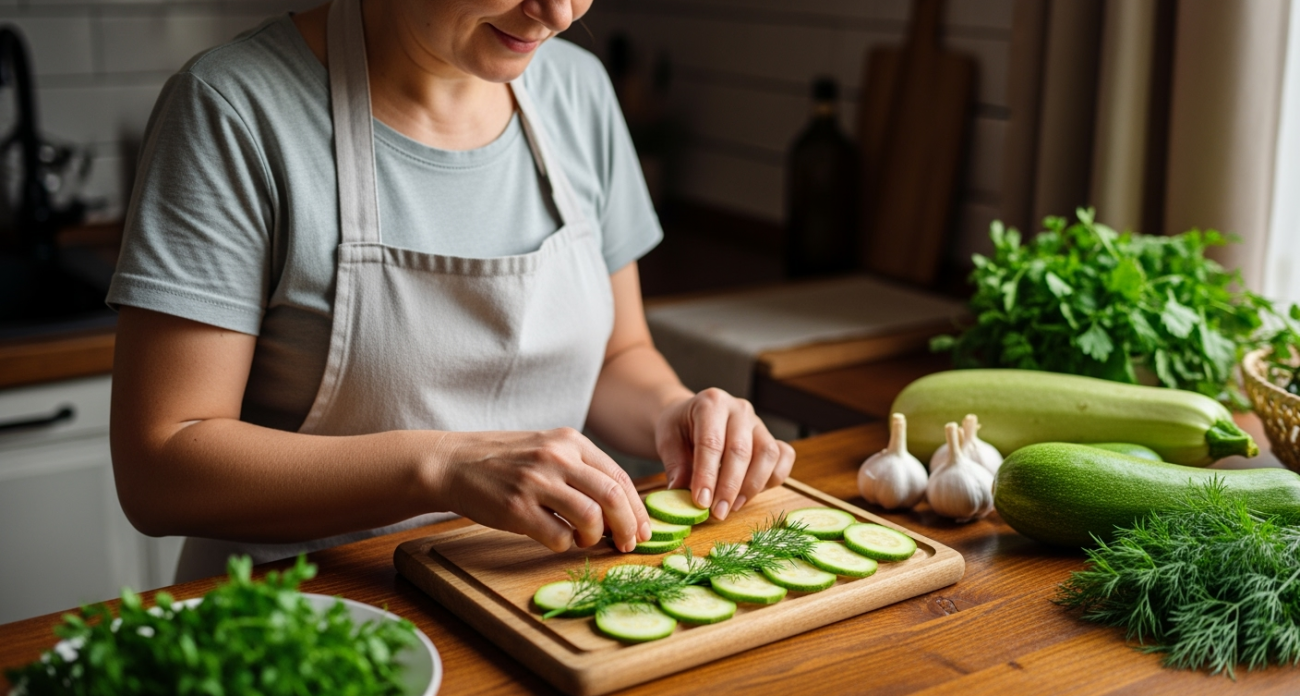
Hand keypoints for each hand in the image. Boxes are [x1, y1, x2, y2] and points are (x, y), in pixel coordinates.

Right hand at [431, 428, 651, 552]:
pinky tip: (558, 540)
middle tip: (628, 543)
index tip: (642, 529)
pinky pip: (558, 536)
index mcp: (569, 440)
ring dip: (595, 537)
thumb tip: (619, 508)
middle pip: (613, 496)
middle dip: (628, 526)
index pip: (619, 475)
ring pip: (591, 517)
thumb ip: (580, 470)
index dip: (637, 507)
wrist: (451, 462)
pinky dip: (565, 545)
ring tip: (585, 540)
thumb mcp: (546, 448)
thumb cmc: (503, 461)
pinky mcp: (516, 508)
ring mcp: (536, 482)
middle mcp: (556, 457)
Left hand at [654, 388, 795, 519]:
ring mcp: (758, 423)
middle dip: (729, 487)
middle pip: (741, 450)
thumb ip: (675, 465)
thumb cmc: (680, 429)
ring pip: (767, 454)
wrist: (691, 417)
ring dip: (752, 486)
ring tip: (732, 507)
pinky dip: (773, 478)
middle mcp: (739, 409)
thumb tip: (680, 493)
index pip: (711, 442)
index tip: (701, 502)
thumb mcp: (668, 441)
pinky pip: (784, 456)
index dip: (707, 475)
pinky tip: (751, 494)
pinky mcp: (771, 437)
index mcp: (711, 403)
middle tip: (717, 512)